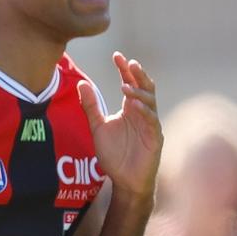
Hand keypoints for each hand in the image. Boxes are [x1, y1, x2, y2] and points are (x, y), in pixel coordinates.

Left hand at [78, 52, 161, 199]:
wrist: (124, 180)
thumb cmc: (114, 154)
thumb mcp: (97, 127)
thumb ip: (90, 106)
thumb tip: (81, 83)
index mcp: (130, 108)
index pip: (130, 83)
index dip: (124, 69)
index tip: (116, 55)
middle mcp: (142, 113)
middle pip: (144, 88)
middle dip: (138, 75)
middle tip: (129, 63)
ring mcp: (150, 125)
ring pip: (150, 102)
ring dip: (139, 93)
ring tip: (126, 86)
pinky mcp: (154, 138)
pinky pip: (151, 122)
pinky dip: (143, 112)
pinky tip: (134, 105)